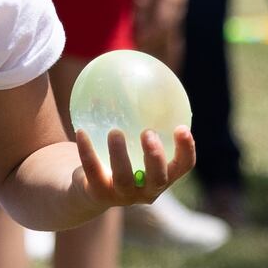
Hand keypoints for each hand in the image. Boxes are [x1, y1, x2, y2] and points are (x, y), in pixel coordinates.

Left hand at [76, 125, 196, 208]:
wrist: (88, 186)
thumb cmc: (119, 154)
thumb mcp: (133, 137)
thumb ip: (142, 116)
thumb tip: (143, 71)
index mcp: (162, 176)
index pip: (183, 166)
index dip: (186, 150)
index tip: (181, 127)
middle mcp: (147, 191)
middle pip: (158, 179)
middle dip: (155, 158)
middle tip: (149, 133)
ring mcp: (123, 196)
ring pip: (124, 178)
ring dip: (119, 155)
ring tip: (115, 132)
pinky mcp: (98, 194)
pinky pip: (93, 171)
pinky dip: (87, 151)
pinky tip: (81, 131)